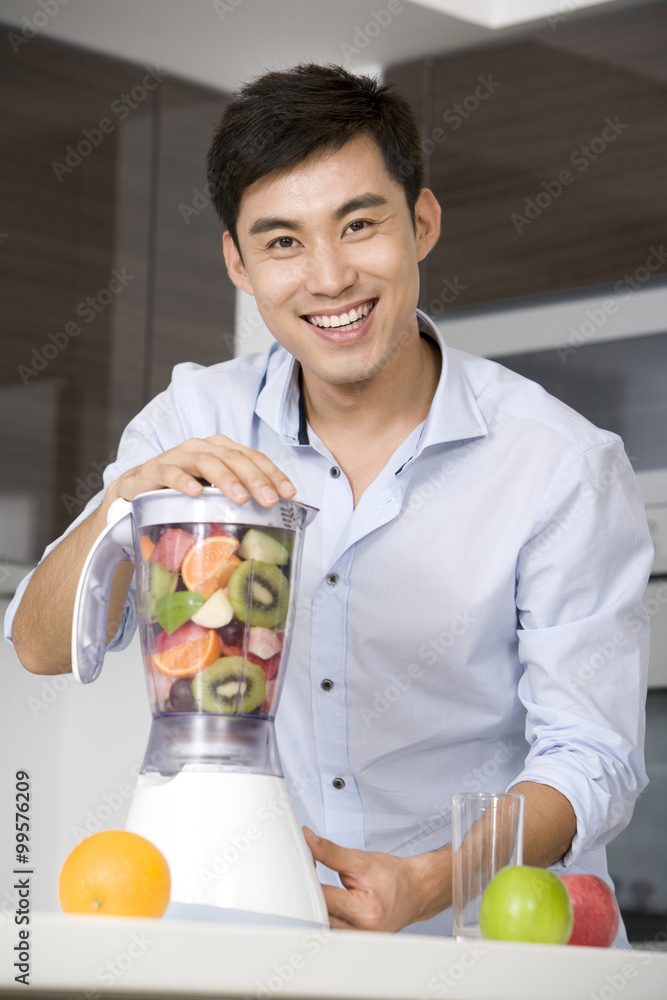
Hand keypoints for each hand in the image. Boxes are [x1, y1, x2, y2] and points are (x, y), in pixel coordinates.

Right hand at [110, 435, 295, 506]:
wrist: (139, 489)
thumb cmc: (184, 490)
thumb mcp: (214, 491)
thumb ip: (239, 495)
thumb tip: (275, 517)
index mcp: (221, 450)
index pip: (253, 457)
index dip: (272, 473)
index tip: (289, 493)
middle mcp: (202, 448)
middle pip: (234, 458)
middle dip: (254, 478)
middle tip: (269, 500)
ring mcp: (178, 457)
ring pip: (206, 462)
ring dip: (225, 479)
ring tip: (240, 498)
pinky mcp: (154, 470)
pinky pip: (170, 473)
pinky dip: (183, 481)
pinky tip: (196, 493)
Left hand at [302, 827, 429, 931]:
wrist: (415, 890)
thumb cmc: (392, 876)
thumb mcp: (360, 860)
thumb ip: (330, 852)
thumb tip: (307, 840)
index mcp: (364, 910)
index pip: (322, 897)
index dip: (309, 880)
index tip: (306, 868)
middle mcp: (362, 932)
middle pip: (319, 916)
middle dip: (310, 895)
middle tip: (309, 878)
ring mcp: (360, 942)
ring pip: (322, 927)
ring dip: (316, 908)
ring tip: (321, 890)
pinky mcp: (357, 943)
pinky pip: (332, 932)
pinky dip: (326, 917)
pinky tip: (327, 903)